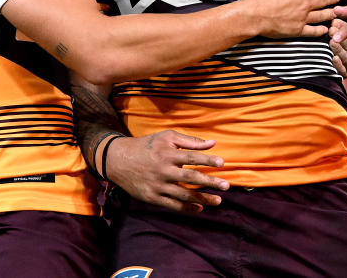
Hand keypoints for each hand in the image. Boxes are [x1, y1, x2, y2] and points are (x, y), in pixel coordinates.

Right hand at [104, 130, 228, 212]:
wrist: (119, 160)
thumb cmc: (147, 146)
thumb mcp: (166, 137)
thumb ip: (190, 140)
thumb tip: (213, 143)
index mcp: (167, 154)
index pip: (191, 157)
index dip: (207, 160)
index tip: (222, 163)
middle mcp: (163, 170)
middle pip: (190, 178)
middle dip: (209, 182)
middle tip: (226, 186)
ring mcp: (158, 186)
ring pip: (183, 195)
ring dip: (202, 198)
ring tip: (218, 201)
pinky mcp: (153, 198)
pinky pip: (173, 206)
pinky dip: (187, 209)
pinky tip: (200, 209)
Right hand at [247, 0, 338, 37]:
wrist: (253, 16)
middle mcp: (305, 4)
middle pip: (323, 0)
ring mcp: (302, 18)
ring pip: (320, 15)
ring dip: (329, 13)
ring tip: (334, 13)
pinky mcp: (297, 30)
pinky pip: (312, 31)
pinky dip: (319, 31)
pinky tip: (323, 30)